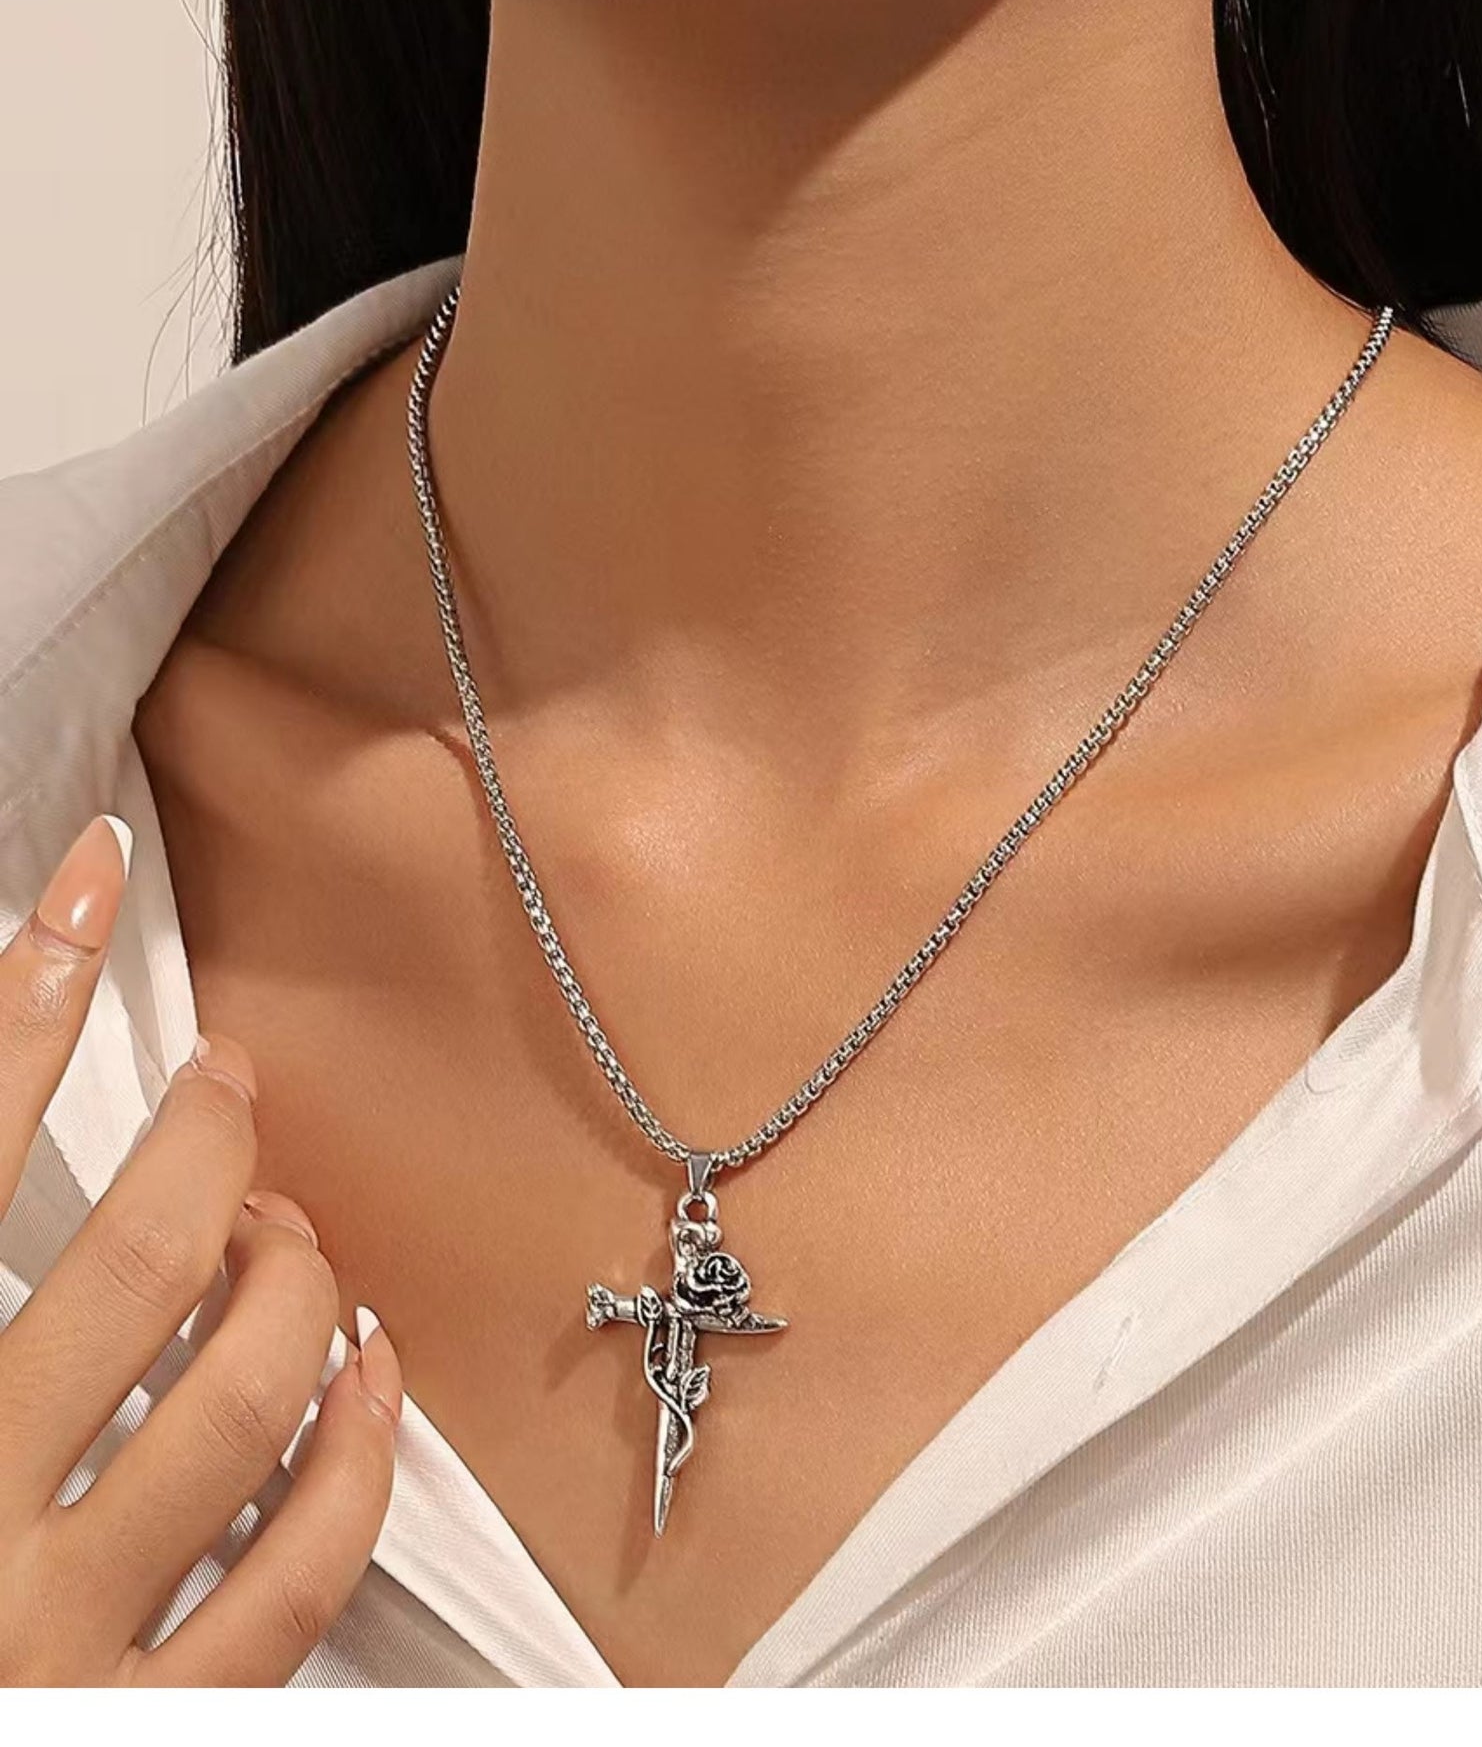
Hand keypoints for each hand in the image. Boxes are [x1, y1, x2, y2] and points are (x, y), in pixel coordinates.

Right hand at [0, 817, 400, 1685]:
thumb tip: (13, 1146)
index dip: (19, 1012)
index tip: (83, 897)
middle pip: (135, 1267)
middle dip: (200, 1145)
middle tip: (224, 1090)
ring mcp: (58, 1640)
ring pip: (241, 1399)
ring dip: (291, 1282)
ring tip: (284, 1228)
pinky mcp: (147, 1734)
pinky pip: (301, 1570)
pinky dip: (356, 1451)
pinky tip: (368, 1371)